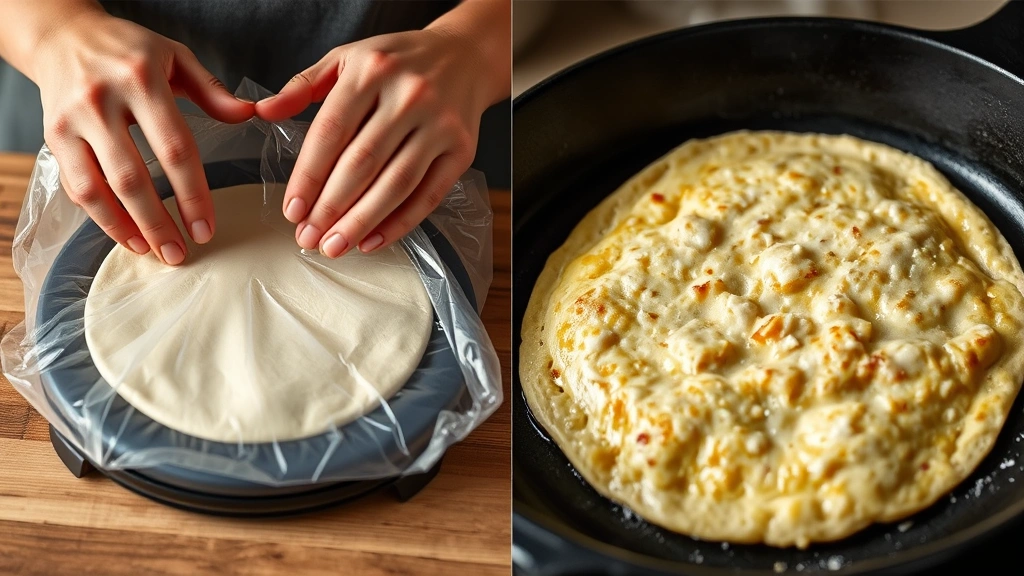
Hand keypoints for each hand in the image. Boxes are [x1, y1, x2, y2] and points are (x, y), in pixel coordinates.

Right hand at [33, 10, 253, 263]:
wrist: (63, 35)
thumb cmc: (129, 49)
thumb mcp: (176, 57)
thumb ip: (213, 91)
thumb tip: (250, 114)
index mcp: (140, 80)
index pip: (175, 148)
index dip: (192, 194)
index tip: (206, 227)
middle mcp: (101, 101)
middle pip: (134, 177)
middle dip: (159, 222)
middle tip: (181, 253)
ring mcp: (71, 121)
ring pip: (98, 189)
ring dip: (128, 228)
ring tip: (155, 252)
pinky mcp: (52, 136)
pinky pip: (76, 187)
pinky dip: (101, 218)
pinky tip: (128, 236)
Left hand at [256, 19, 504, 257]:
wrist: (465, 56)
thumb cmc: (398, 61)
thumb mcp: (347, 58)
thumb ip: (303, 86)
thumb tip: (263, 112)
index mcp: (372, 70)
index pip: (331, 132)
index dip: (309, 176)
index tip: (292, 209)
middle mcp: (409, 96)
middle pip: (362, 163)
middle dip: (330, 208)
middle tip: (308, 237)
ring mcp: (439, 125)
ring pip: (395, 184)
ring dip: (361, 222)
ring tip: (335, 246)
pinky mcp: (462, 150)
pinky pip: (429, 195)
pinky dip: (400, 223)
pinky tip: (372, 241)